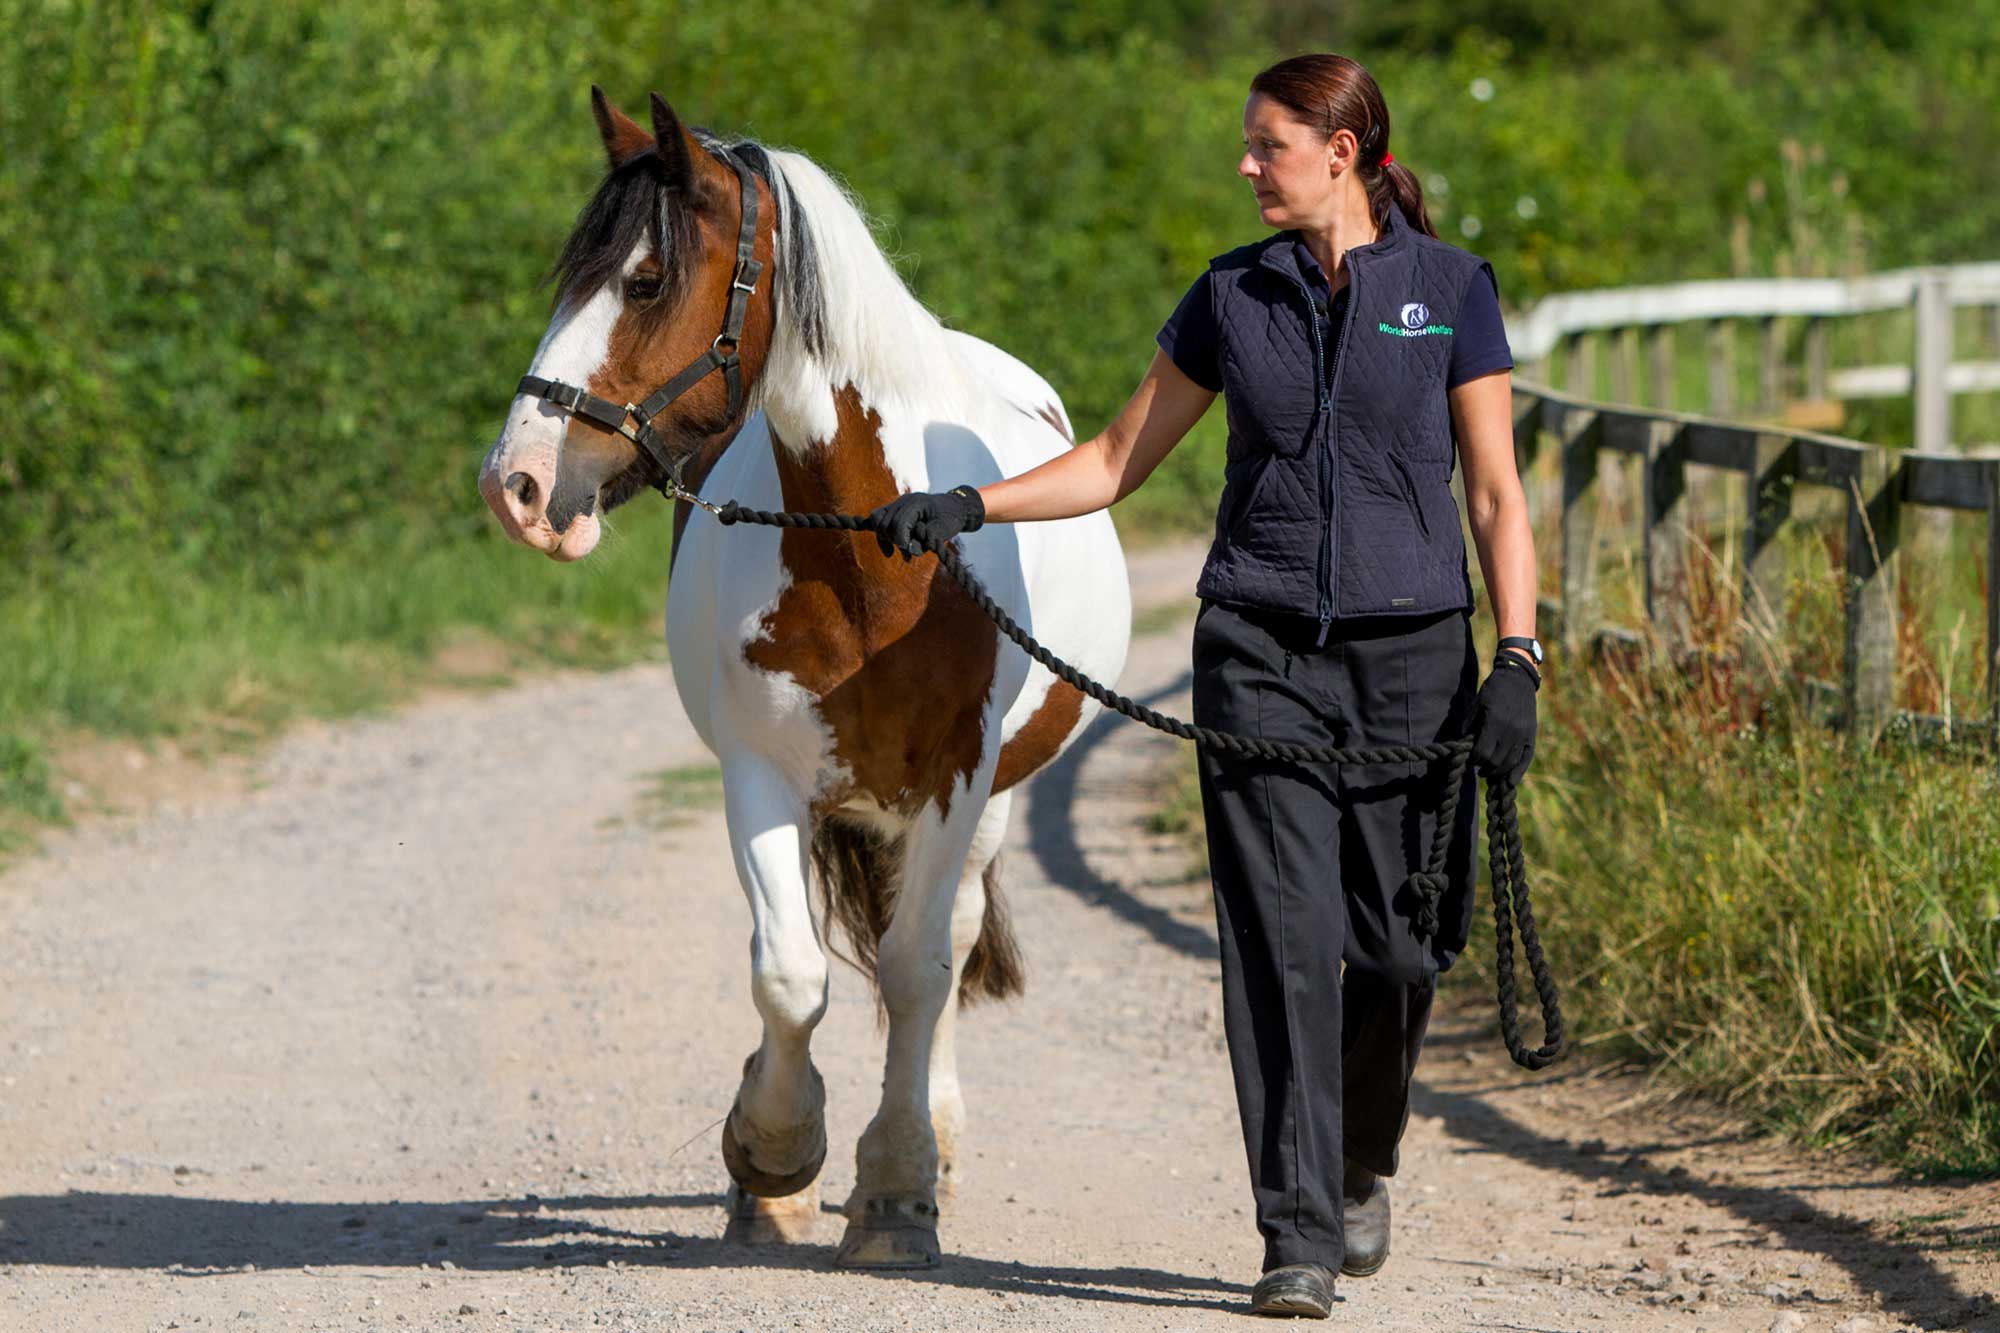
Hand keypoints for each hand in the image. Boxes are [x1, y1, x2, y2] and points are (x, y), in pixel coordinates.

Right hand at [867, 485, 984, 559]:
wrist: (954, 507)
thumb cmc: (950, 518)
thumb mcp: (943, 531)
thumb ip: (926, 540)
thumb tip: (908, 549)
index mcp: (917, 503)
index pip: (899, 523)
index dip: (901, 540)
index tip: (908, 553)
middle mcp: (903, 500)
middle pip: (886, 523)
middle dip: (894, 541)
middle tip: (907, 556)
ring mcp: (897, 503)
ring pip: (878, 521)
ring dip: (886, 539)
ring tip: (900, 552)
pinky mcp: (894, 509)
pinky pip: (878, 518)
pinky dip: (880, 533)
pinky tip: (887, 549)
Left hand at [1470, 657, 1537, 783]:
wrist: (1518, 679)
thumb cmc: (1492, 691)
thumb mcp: (1477, 705)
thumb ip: (1470, 727)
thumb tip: (1463, 748)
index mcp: (1495, 721)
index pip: (1482, 752)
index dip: (1474, 760)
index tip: (1469, 759)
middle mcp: (1512, 730)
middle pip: (1496, 761)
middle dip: (1484, 767)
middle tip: (1478, 767)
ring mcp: (1524, 734)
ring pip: (1510, 763)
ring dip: (1498, 772)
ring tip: (1489, 774)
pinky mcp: (1532, 736)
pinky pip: (1526, 760)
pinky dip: (1518, 773)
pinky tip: (1509, 782)